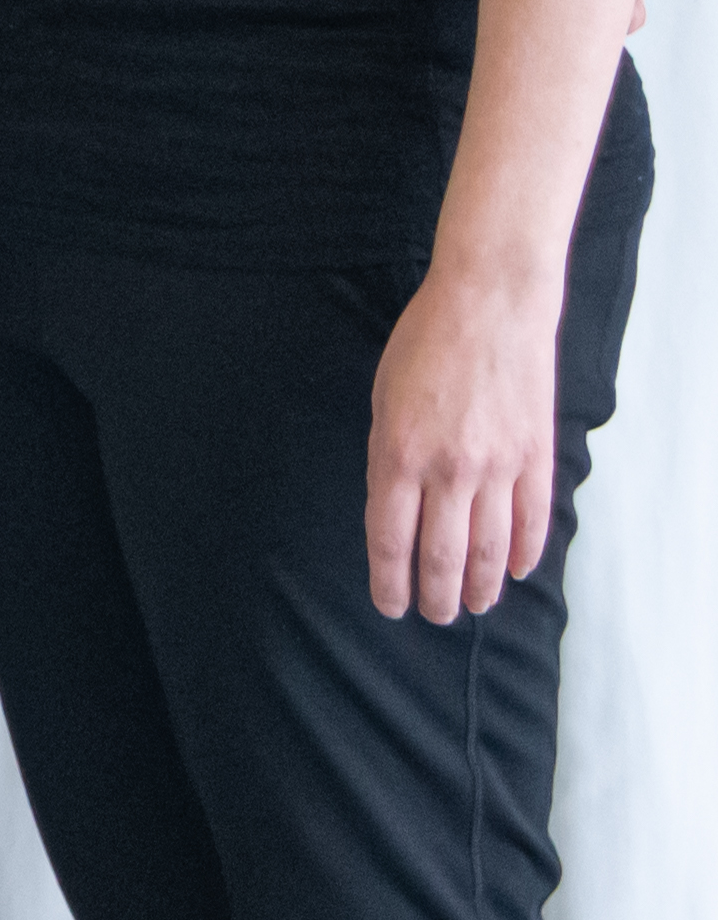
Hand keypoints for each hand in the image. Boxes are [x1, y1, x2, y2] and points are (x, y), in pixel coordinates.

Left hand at [362, 267, 556, 621]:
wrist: (491, 303)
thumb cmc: (425, 344)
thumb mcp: (383, 401)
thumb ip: (389, 457)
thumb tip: (398, 507)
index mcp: (397, 455)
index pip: (390, 540)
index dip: (389, 582)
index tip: (390, 605)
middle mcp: (448, 469)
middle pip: (441, 555)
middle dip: (435, 596)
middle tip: (434, 616)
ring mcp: (498, 465)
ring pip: (488, 547)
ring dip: (479, 586)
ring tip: (473, 607)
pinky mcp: (536, 454)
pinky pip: (532, 517)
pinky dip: (524, 550)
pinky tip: (513, 571)